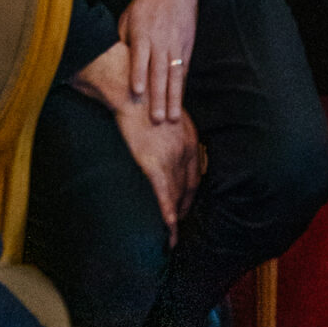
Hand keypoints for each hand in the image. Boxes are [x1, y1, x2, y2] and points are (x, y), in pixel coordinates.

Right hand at [74, 42, 200, 237]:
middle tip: (178, 225)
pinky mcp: (152, 162)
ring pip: (177, 194)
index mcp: (191, 138)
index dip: (190, 194)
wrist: (132, 90)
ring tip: (173, 235)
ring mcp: (170, 157)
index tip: (185, 206)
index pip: (195, 175)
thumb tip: (170, 146)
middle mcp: (186, 149)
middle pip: (188, 188)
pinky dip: (167, 212)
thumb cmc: (147, 100)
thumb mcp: (169, 115)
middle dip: (184, 208)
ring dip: (176, 217)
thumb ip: (173, 134)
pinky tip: (169, 227)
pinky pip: (163, 193)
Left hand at [117, 0, 206, 124]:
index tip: (137, 92)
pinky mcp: (187, 44)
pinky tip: (180, 102)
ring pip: (175, 75)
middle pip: (159, 72)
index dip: (138, 74)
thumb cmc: (147, 1)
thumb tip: (114, 64)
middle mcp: (161, 41)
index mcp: (142, 33)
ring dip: (174, 98)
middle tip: (158, 120)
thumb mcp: (128, 16)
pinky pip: (183, 69)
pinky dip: (181, 87)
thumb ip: (123, 41)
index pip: (140, 57)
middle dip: (159, 97)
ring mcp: (176, 43)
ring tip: (173, 119)